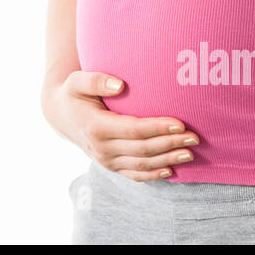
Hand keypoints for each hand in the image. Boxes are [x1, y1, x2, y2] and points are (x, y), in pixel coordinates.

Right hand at [41, 71, 199, 181]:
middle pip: (143, 149)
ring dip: (168, 160)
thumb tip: (120, 85)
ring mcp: (106, 161)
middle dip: (171, 144)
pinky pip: (135, 174)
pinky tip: (171, 170)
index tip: (180, 122)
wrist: (60, 116)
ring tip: (190, 153)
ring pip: (142, 164)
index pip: (134, 129)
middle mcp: (101, 148)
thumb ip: (96, 80)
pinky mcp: (111, 166)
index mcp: (96, 127)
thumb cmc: (73, 93)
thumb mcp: (77, 81)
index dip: (158, 127)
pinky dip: (154, 174)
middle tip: (195, 137)